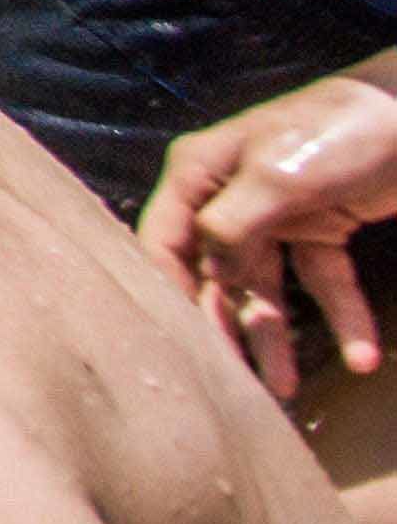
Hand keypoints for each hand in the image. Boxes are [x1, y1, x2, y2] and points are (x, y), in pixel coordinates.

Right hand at [140, 57, 396, 401]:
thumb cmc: (337, 133)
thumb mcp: (276, 175)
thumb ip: (231, 226)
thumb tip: (211, 275)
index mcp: (200, 174)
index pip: (163, 241)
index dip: (164, 292)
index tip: (176, 348)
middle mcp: (228, 199)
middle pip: (214, 276)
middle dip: (224, 329)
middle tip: (232, 387)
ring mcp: (276, 218)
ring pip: (266, 290)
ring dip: (278, 339)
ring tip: (289, 390)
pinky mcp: (322, 231)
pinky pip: (324, 284)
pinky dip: (341, 320)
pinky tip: (360, 355)